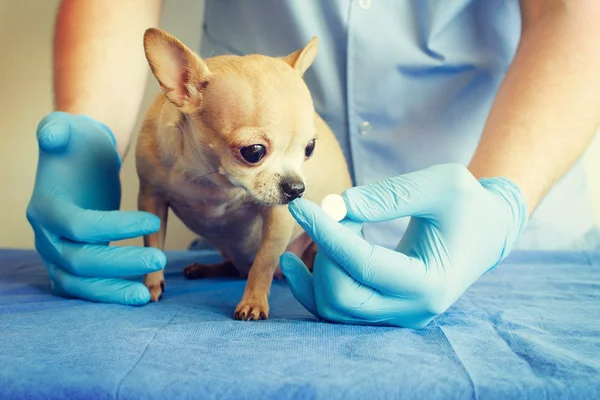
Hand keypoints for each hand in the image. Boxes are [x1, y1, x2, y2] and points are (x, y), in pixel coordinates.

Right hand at [26, 111, 165, 304]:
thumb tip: (54, 134)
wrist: (78, 161)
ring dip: (111, 292)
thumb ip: (58, 130)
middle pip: (80, 260)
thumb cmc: (77, 144)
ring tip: (145, 299)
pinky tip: (136, 295)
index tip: (155, 221)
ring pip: (79, 283)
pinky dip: (108, 294)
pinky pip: (84, 287)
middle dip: (120, 263)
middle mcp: (46, 236)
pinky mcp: (70, 264)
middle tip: (158, 261)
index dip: (117, 226)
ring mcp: (56, 253)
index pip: (80, 226)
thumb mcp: (68, 130)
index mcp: (46, 208)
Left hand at [280, 164, 527, 327]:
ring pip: (334, 308)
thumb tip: (340, 205)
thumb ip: (391, 195)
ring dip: (314, 270)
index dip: (327, 234)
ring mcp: (398, 316)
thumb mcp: (442, 185)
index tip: (302, 206)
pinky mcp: (386, 311)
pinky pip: (338, 310)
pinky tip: (297, 264)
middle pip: (342, 296)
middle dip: (323, 252)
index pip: (363, 264)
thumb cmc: (469, 204)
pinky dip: (313, 288)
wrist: (487, 231)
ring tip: (313, 230)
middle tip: (330, 213)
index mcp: (431, 282)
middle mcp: (413, 310)